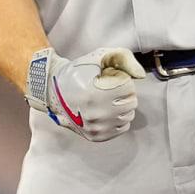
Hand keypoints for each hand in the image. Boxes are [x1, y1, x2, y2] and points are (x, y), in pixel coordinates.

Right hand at [28, 47, 146, 141]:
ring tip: (106, 99)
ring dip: (123, 105)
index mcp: (94, 94)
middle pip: (131, 103)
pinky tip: (107, 110)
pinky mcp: (96, 136)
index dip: (120, 78)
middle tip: (108, 88)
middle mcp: (95, 114)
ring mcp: (95, 127)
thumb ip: (124, 58)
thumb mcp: (99, 57)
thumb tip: (141, 75)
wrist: (54, 90)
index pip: (128, 87)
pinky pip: (122, 128)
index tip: (107, 77)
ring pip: (128, 116)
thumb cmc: (79, 72)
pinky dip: (119, 118)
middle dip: (124, 92)